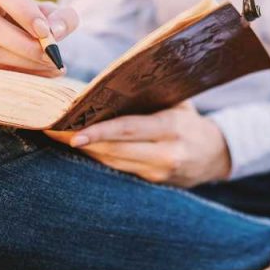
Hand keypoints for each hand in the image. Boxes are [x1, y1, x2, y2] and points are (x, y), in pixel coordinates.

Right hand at [0, 0, 79, 76]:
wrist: (20, 34)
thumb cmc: (35, 18)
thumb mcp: (53, 12)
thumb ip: (63, 17)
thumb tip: (55, 31)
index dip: (22, 11)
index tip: (44, 31)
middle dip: (24, 44)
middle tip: (50, 55)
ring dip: (24, 62)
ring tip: (52, 65)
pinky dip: (21, 74)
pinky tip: (43, 73)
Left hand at [45, 102, 231, 186]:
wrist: (217, 154)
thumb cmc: (190, 121)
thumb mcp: (177, 103)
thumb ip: (148, 98)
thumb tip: (106, 85)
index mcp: (172, 129)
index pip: (128, 130)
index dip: (98, 132)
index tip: (71, 132)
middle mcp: (165, 154)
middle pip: (115, 150)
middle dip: (81, 141)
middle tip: (52, 131)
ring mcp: (158, 172)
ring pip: (113, 162)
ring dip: (86, 151)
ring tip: (59, 137)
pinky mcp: (153, 183)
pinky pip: (120, 170)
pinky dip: (100, 158)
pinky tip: (82, 149)